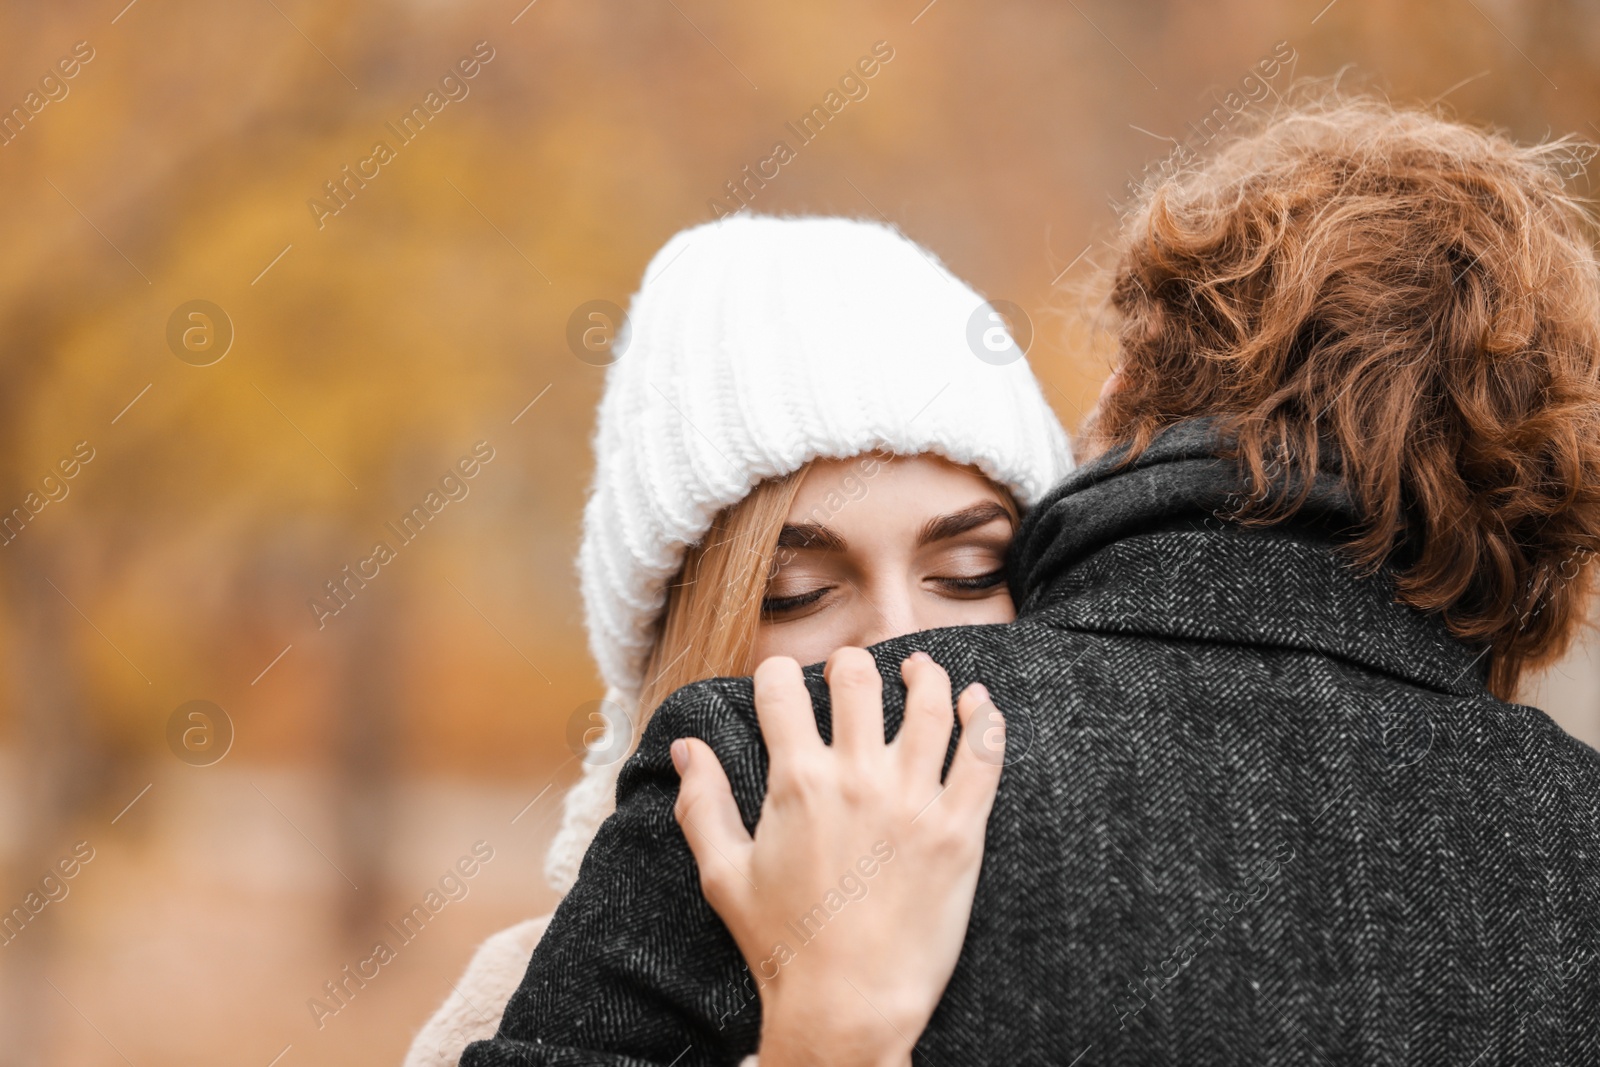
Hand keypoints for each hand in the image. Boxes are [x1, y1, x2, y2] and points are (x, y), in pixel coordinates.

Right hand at [670, 647, 1004, 1066]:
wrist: (848, 1007)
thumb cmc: (782, 945)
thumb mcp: (724, 875)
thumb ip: (702, 804)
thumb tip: (685, 748)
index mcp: (797, 783)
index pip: (783, 690)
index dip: (777, 675)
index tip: (783, 682)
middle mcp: (856, 779)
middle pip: (858, 680)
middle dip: (849, 664)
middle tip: (850, 673)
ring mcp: (914, 801)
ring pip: (931, 704)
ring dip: (926, 674)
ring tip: (920, 669)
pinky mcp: (959, 830)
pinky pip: (983, 756)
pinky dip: (985, 719)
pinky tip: (979, 702)